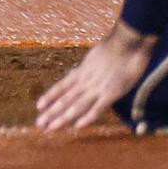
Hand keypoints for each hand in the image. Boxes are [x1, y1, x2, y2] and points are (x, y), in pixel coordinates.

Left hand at [35, 24, 156, 130]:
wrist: (129, 40)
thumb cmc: (117, 44)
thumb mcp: (96, 54)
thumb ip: (89, 66)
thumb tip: (81, 70)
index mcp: (82, 70)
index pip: (62, 86)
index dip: (50, 96)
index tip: (39, 106)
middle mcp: (86, 80)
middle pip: (66, 98)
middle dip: (52, 112)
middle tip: (40, 124)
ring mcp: (98, 87)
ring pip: (77, 105)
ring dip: (63, 117)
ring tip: (51, 128)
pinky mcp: (112, 92)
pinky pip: (97, 108)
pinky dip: (87, 118)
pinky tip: (77, 126)